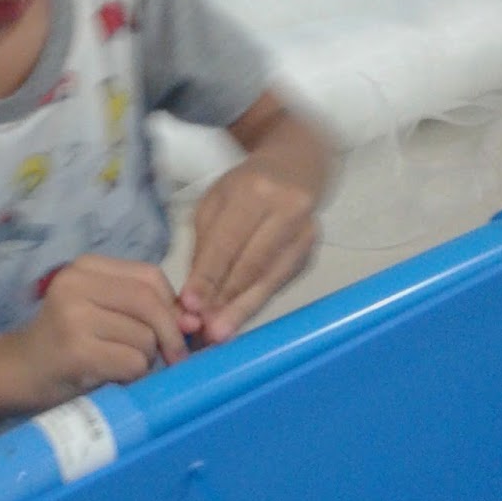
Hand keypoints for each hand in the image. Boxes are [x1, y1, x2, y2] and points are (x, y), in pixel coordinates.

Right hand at [17, 255, 187, 407]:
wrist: (18, 373)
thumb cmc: (67, 344)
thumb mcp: (103, 313)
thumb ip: (144, 309)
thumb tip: (195, 321)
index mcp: (86, 267)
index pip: (150, 276)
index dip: (173, 306)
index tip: (178, 331)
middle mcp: (76, 283)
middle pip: (150, 302)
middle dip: (170, 335)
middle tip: (173, 359)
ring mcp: (73, 316)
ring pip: (145, 336)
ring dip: (145, 360)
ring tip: (120, 365)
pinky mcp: (76, 351)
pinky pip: (133, 363)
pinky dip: (133, 377)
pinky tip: (111, 378)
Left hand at [179, 160, 318, 344]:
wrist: (295, 167)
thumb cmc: (245, 186)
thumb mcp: (215, 203)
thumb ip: (204, 247)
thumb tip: (193, 296)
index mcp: (253, 191)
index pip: (227, 242)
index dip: (208, 277)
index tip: (189, 306)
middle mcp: (286, 209)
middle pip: (252, 265)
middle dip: (226, 301)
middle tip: (204, 331)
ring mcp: (305, 232)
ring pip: (269, 279)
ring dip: (242, 309)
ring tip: (220, 333)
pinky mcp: (312, 250)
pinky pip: (280, 282)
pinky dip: (257, 301)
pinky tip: (239, 317)